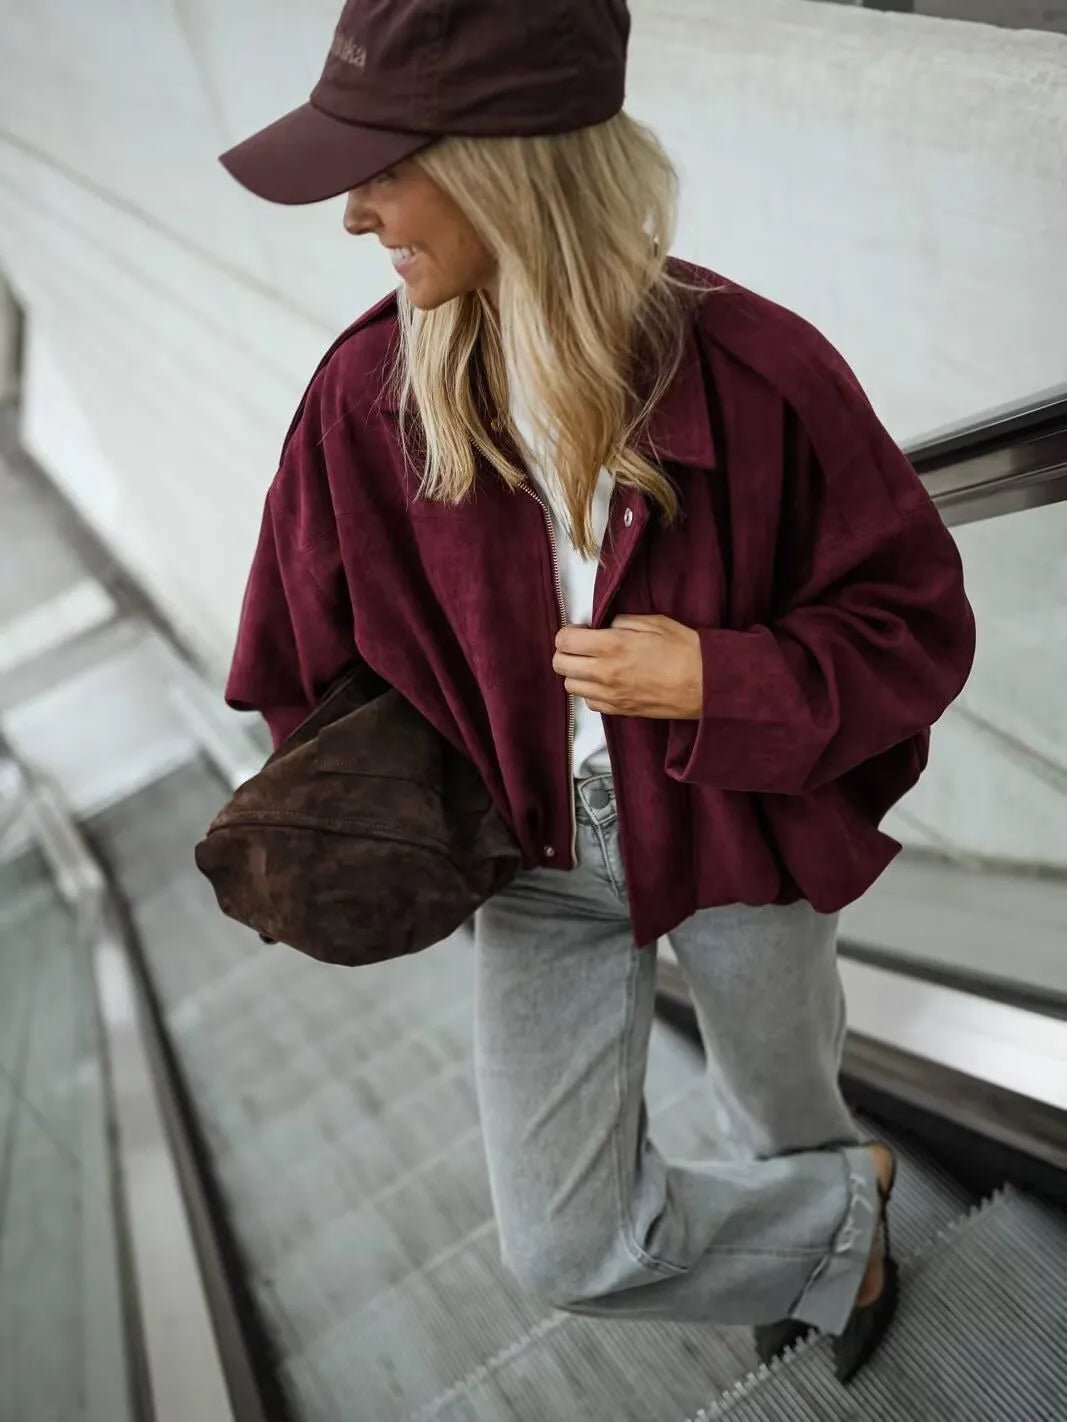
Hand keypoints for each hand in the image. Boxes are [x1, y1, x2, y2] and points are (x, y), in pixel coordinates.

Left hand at [552, 615, 703, 718]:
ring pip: (570, 685)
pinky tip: (605, 682)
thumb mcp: (654, 622)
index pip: (564, 640)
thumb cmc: (686, 650)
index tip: (581, 630)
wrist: (708, 685)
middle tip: (582, 646)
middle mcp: (605, 672)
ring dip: (576, 673)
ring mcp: (611, 695)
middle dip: (566, 652)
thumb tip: (606, 628)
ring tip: (593, 664)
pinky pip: (589, 702)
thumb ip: (622, 622)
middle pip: (560, 664)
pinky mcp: (620, 710)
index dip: (568, 633)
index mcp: (612, 645)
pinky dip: (591, 691)